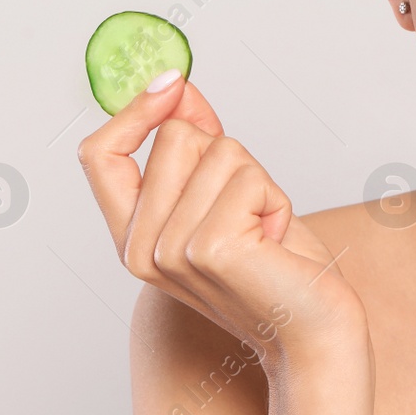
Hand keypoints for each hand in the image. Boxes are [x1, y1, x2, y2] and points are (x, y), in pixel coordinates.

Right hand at [77, 71, 366, 375]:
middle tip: (251, 213)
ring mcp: (169, 251)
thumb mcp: (230, 196)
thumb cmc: (280, 268)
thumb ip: (197, 147)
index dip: (134, 112)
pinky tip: (275, 243)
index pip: (99, 155)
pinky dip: (276, 199)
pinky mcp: (207, 249)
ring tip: (265, 232)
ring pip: (217, 149)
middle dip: (230, 157)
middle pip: (173, 136)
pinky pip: (247, 176)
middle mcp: (141, 249)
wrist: (316, 330)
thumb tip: (177, 88)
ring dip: (259, 181)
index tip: (173, 83)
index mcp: (134, 237)